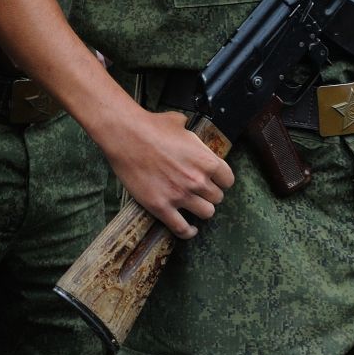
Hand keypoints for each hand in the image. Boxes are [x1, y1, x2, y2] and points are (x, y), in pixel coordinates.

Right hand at [103, 107, 233, 238]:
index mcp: (206, 160)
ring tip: (193, 205)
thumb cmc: (150, 126)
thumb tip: (190, 133)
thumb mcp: (180, 123)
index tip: (214, 180)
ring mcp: (179, 195)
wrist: (125, 135)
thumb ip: (191, 134)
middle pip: (217, 198)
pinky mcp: (161, 207)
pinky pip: (181, 228)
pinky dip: (187, 231)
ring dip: (200, 209)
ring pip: (206, 213)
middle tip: (198, 190)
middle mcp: (197, 180)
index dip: (221, 180)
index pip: (228, 180)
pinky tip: (189, 229)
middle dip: (209, 194)